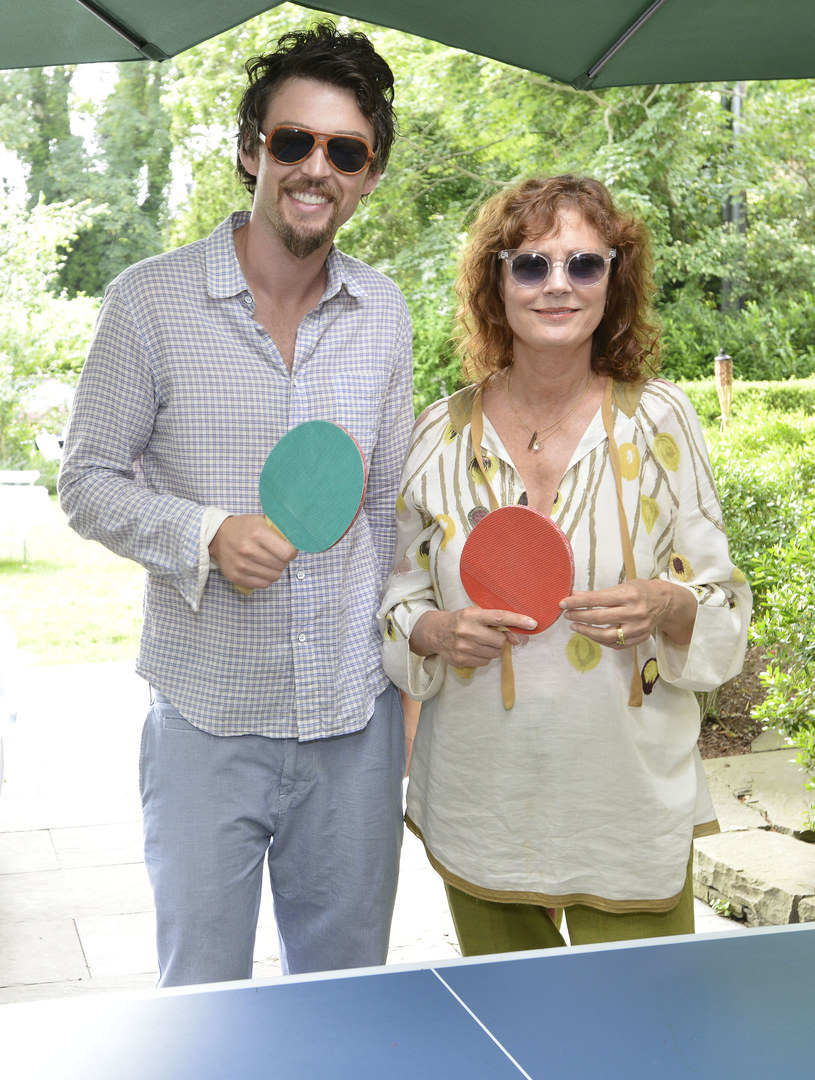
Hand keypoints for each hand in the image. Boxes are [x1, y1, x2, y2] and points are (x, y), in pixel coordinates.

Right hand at [209, 514, 297, 589]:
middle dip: (283, 561)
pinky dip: (266, 579)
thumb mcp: (261, 521)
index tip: (290, 550)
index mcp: (257, 533)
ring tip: (270, 562)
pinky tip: (263, 570)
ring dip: (275, 570)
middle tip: (278, 555)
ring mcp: (241, 565)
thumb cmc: (243, 527)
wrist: (217, 536)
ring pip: (273, 577)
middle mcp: (248, 550)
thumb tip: (298, 539)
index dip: (292, 553)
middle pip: (281, 566)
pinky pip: (263, 584)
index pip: (287, 553)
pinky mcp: (236, 576)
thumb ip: (278, 530)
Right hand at [410, 607, 535, 667]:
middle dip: (500, 640)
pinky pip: (484, 662)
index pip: (499, 617)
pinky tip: (474, 650)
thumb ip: (496, 624)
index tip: (532, 623)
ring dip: (492, 650)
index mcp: (472, 615)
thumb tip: (517, 639)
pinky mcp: (461, 660)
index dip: (517, 620)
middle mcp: (467, 631)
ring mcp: (463, 647)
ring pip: (493, 654)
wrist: (435, 632)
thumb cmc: (460, 621)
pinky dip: (484, 657)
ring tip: (481, 643)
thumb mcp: (476, 616)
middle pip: (499, 641)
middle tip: (491, 637)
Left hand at [560, 579, 696, 649]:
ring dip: (587, 632)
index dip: (578, 602)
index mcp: (630, 595)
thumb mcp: (621, 586)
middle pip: (601, 618)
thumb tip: (574, 595)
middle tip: (567, 615)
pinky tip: (590, 634)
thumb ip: (598, 593)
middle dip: (580, 616)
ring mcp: (638, 628)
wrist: (666, 602)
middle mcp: (635, 612)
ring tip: (575, 626)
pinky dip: (600, 640)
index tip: (563, 603)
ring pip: (607, 635)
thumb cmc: (641, 590)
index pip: (598, 599)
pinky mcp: (639, 639)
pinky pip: (615, 644)